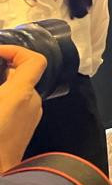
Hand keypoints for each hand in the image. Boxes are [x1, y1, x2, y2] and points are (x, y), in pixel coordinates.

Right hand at [0, 45, 46, 170]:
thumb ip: (0, 84)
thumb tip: (3, 84)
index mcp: (21, 94)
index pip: (34, 60)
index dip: (17, 51)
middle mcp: (31, 104)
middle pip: (23, 77)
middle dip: (2, 71)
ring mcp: (29, 120)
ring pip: (17, 94)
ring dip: (1, 89)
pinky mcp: (22, 133)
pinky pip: (15, 110)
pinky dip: (3, 104)